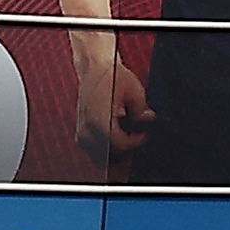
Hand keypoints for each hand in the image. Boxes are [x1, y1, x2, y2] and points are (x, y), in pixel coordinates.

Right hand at [69, 38, 139, 170]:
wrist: (94, 70)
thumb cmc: (112, 78)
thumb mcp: (133, 89)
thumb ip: (141, 109)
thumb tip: (149, 120)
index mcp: (98, 120)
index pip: (120, 146)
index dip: (136, 142)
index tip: (144, 134)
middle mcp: (86, 131)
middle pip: (112, 156)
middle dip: (128, 148)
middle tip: (138, 134)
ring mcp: (81, 135)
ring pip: (103, 159)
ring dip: (117, 151)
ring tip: (127, 134)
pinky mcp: (80, 136)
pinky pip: (96, 153)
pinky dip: (108, 150)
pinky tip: (117, 135)